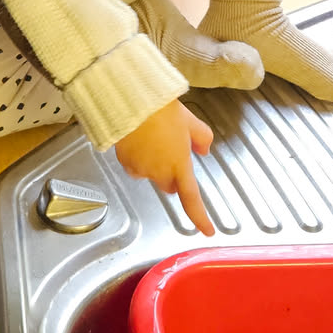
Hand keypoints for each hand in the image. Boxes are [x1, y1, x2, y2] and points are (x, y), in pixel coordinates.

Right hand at [115, 101, 214, 236]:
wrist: (131, 102)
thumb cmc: (162, 110)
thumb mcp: (191, 121)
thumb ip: (202, 138)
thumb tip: (203, 150)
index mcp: (179, 165)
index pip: (192, 199)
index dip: (200, 217)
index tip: (207, 231)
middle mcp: (159, 173)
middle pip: (170, 185)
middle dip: (172, 175)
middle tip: (173, 149)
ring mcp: (140, 170)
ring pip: (151, 175)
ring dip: (155, 164)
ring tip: (154, 138)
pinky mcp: (124, 163)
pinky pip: (135, 167)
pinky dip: (139, 158)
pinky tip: (140, 139)